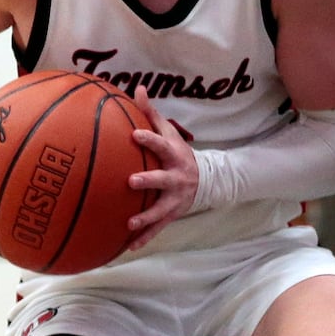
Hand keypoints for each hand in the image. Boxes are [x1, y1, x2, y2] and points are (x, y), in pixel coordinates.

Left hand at [124, 90, 200, 250]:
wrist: (206, 179)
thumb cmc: (178, 152)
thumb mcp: (169, 133)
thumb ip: (151, 114)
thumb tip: (138, 88)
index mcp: (174, 155)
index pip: (160, 145)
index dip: (149, 139)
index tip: (134, 135)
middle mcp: (176, 177)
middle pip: (163, 179)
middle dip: (149, 180)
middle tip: (132, 181)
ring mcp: (175, 198)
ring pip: (160, 209)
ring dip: (146, 217)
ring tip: (130, 222)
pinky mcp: (172, 214)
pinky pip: (157, 228)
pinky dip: (145, 238)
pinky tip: (128, 247)